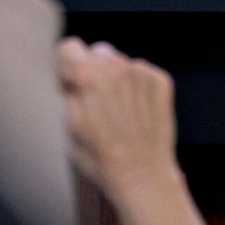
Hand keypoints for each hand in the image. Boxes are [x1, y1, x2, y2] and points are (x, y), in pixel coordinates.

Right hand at [57, 37, 178, 191]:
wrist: (142, 178)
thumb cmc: (100, 158)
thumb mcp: (66, 126)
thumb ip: (64, 91)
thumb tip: (65, 75)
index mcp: (89, 76)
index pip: (69, 47)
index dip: (66, 67)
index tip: (71, 84)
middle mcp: (117, 66)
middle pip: (96, 53)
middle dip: (93, 72)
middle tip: (95, 103)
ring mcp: (142, 72)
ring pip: (119, 62)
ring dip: (115, 79)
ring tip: (118, 112)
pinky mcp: (161, 81)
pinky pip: (140, 72)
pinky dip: (136, 86)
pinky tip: (134, 112)